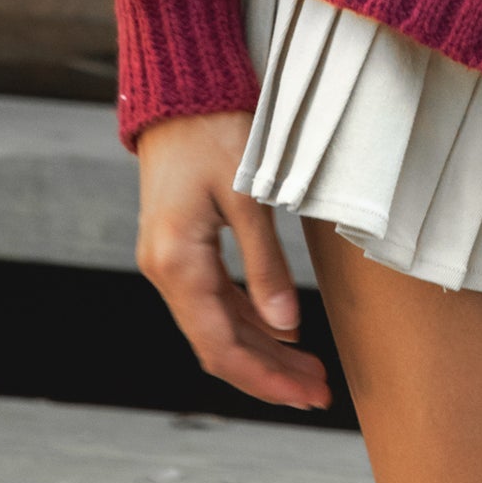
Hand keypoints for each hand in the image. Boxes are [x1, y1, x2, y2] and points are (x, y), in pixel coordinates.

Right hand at [135, 109, 330, 410]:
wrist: (180, 88)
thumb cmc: (215, 128)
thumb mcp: (247, 194)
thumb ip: (265, 265)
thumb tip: (287, 327)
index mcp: (176, 263)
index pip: (220, 346)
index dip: (265, 378)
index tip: (306, 395)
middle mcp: (163, 271)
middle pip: (217, 345)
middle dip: (268, 373)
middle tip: (318, 393)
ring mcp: (167, 261)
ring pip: (216, 325)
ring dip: (261, 350)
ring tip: (309, 369)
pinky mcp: (179, 247)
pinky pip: (213, 300)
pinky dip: (247, 320)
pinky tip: (282, 330)